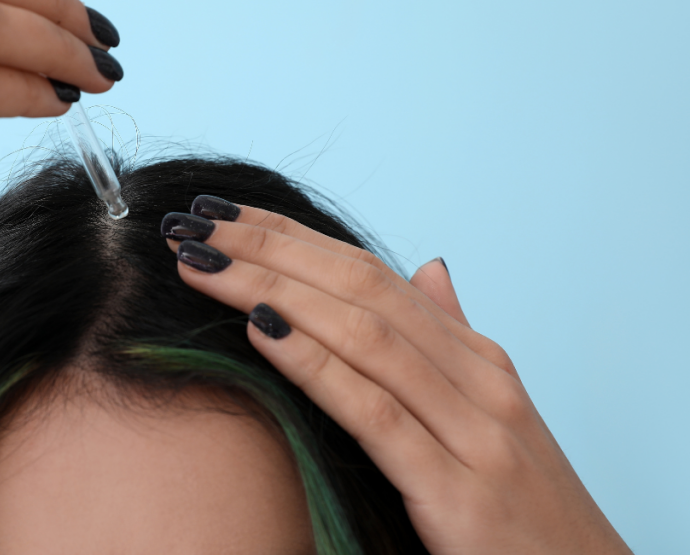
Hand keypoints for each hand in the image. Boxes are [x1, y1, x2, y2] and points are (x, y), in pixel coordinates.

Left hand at [162, 199, 631, 554]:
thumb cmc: (522, 506)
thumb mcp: (490, 414)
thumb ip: (451, 341)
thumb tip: (429, 268)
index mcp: (475, 358)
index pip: (369, 273)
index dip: (290, 236)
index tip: (224, 211)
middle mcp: (476, 379)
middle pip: (357, 288)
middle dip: (268, 247)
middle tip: (195, 221)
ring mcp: (473, 431)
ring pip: (361, 334)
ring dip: (272, 289)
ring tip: (203, 264)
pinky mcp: (457, 491)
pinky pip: (374, 412)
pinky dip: (314, 364)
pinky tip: (259, 330)